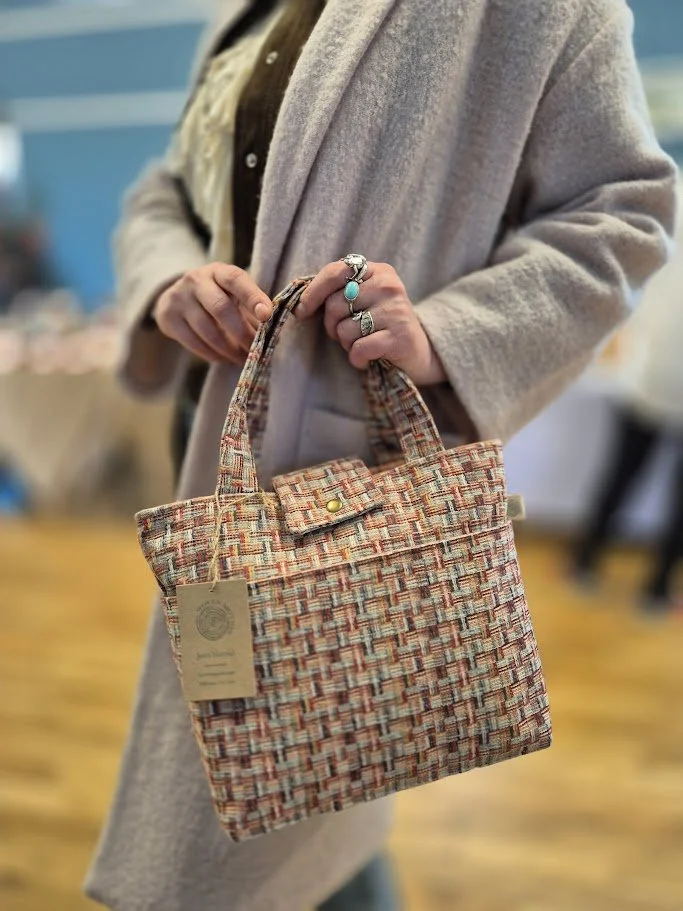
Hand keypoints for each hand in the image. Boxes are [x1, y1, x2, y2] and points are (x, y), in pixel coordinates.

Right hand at [152, 263, 272, 363]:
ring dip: (228, 349)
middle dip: (242, 332)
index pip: (236, 279)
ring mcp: (179, 297)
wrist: (178, 298)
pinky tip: (223, 358)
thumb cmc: (218, 297)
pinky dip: (212, 354)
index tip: (267, 315)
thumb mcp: (235, 293)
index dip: (252, 297)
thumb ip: (255, 306)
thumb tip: (275, 331)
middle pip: (220, 308)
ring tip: (243, 359)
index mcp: (219, 271)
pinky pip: (193, 342)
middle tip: (256, 349)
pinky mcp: (168, 317)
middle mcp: (196, 280)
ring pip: (207, 329)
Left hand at [296, 260, 446, 384]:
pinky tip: (368, 359)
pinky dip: (357, 359)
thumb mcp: (364, 300)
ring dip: (347, 344)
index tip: (301, 312)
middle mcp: (389, 286)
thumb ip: (338, 292)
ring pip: (345, 329)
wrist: (419, 352)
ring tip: (363, 344)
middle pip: (335, 305)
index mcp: (378, 271)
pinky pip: (358, 349)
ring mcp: (396, 311)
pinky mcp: (399, 337)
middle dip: (332, 326)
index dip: (313, 293)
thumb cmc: (382, 325)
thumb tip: (299, 305)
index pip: (335, 272)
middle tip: (347, 334)